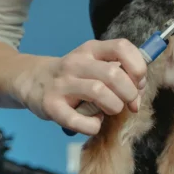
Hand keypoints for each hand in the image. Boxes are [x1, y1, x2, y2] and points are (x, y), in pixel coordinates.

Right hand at [11, 39, 147, 135]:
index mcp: (91, 49)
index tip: (139, 82)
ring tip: (110, 110)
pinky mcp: (51, 106)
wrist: (33, 80)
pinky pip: (78, 120)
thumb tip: (140, 89)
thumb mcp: (94, 63)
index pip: (122, 47)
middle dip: (130, 93)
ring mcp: (62, 84)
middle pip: (114, 74)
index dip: (137, 66)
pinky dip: (92, 126)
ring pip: (99, 92)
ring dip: (113, 107)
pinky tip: (93, 123)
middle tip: (129, 103)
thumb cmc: (73, 75)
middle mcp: (76, 62)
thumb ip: (119, 72)